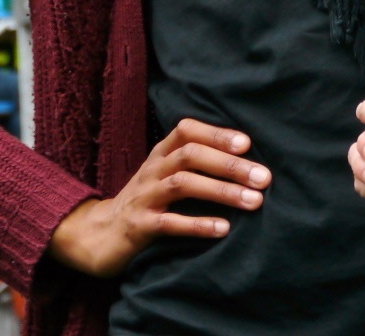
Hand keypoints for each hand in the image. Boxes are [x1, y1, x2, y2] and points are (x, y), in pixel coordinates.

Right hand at [48, 118, 270, 277]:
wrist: (100, 234)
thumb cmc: (147, 201)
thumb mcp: (165, 175)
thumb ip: (195, 164)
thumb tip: (248, 161)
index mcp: (160, 154)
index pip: (186, 130)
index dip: (216, 133)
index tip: (247, 144)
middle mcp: (152, 170)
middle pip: (190, 155)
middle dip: (229, 165)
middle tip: (264, 178)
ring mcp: (144, 197)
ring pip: (183, 185)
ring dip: (221, 192)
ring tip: (253, 202)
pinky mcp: (139, 226)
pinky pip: (169, 223)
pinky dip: (198, 224)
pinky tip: (223, 229)